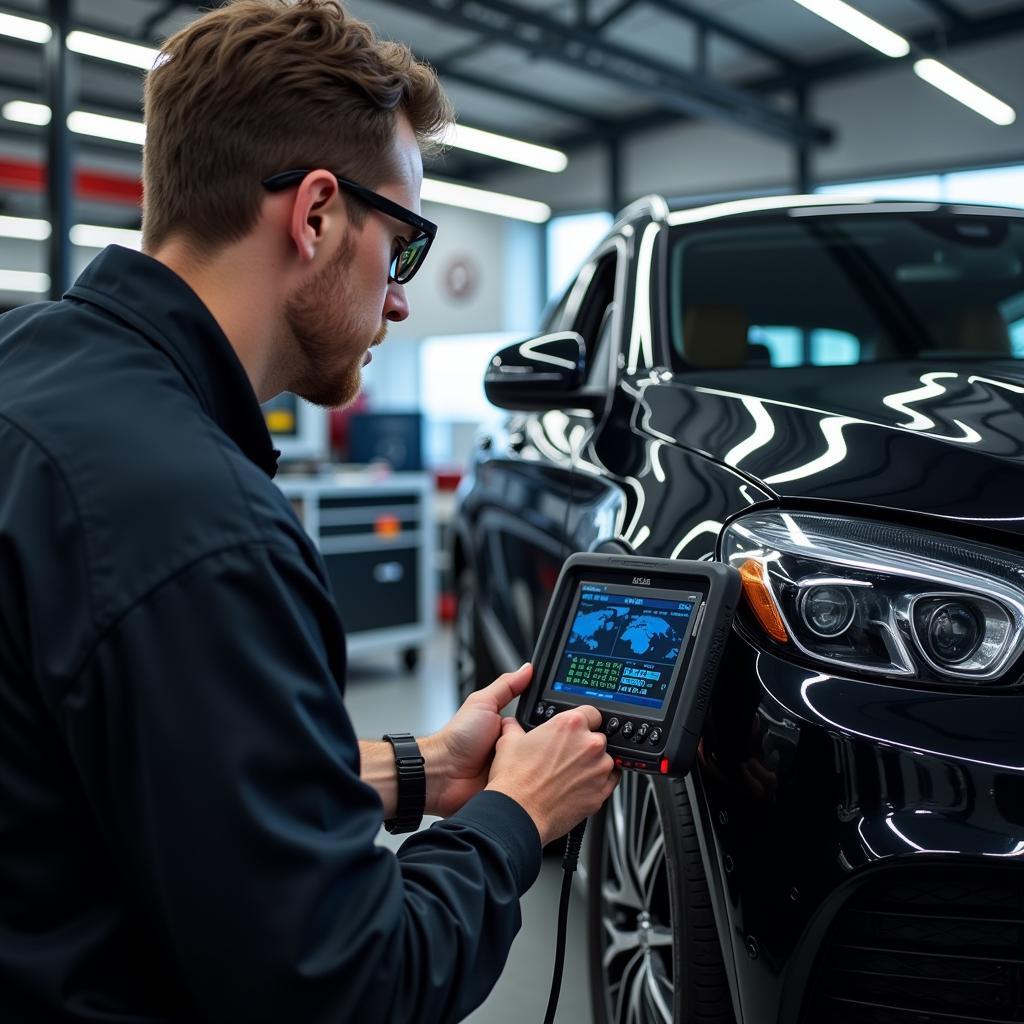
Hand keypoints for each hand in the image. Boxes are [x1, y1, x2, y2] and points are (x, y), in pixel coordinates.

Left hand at [422, 663, 532, 817]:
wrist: (442, 774)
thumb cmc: (457, 738)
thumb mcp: (483, 703)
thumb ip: (507, 686)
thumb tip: (527, 668)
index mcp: (508, 728)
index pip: (537, 721)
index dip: (546, 720)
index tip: (557, 717)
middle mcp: (511, 749)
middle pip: (541, 745)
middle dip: (544, 744)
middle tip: (542, 742)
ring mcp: (511, 770)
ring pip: (537, 766)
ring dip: (537, 765)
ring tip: (535, 761)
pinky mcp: (509, 789)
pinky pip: (528, 787)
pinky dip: (529, 784)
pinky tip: (530, 780)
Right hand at [486, 706, 619, 845]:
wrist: (519, 813)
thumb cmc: (515, 781)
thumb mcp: (509, 742)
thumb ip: (515, 728)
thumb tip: (511, 724)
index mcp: (570, 725)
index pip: (592, 712)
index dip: (583, 721)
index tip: (577, 729)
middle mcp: (589, 744)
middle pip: (598, 737)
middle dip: (584, 745)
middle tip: (565, 757)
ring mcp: (599, 769)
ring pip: (604, 760)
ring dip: (592, 765)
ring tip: (569, 775)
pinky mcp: (602, 792)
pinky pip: (609, 781)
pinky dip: (598, 783)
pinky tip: (579, 787)